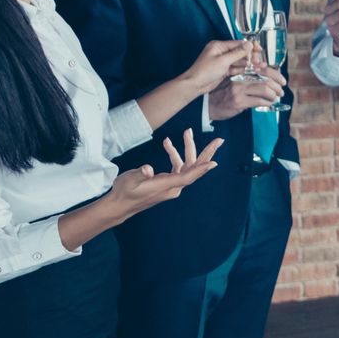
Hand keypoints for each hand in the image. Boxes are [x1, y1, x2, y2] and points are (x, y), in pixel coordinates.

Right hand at [107, 131, 223, 217]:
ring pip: (186, 165)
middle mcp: (173, 187)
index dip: (201, 169)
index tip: (214, 162)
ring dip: (186, 149)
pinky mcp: (168, 183)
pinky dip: (175, 155)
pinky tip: (167, 144)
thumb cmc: (124, 191)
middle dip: (206, 153)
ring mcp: (172, 185)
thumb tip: (148, 169)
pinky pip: (178, 167)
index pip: (188, 176)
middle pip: (194, 168)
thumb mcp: (129, 180)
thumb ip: (140, 173)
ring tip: (187, 132)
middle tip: (219, 140)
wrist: (120, 205)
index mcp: (167, 186)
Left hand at [182, 39, 252, 93]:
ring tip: (259, 66)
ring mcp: (222, 61)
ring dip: (249, 64)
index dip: (250, 47)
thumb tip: (249, 45)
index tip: (259, 49)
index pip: (238, 44)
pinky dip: (243, 69)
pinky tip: (251, 70)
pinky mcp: (223, 70)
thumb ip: (238, 53)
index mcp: (218, 46)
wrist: (195, 85)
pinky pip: (236, 68)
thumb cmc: (204, 71)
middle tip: (260, 61)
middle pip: (240, 52)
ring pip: (239, 61)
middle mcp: (221, 52)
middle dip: (250, 57)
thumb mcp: (223, 60)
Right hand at [207, 65, 283, 119]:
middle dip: (277, 85)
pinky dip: (268, 102)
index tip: (282, 81)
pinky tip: (269, 103)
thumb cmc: (224, 93)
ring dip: (274, 94)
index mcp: (240, 71)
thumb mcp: (236, 81)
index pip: (263, 69)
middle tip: (281, 91)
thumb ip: (249, 78)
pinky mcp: (239, 102)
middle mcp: (240, 78)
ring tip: (276, 97)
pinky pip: (259, 101)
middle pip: (266, 78)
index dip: (276, 74)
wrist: (209, 104)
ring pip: (264, 89)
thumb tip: (270, 79)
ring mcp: (239, 90)